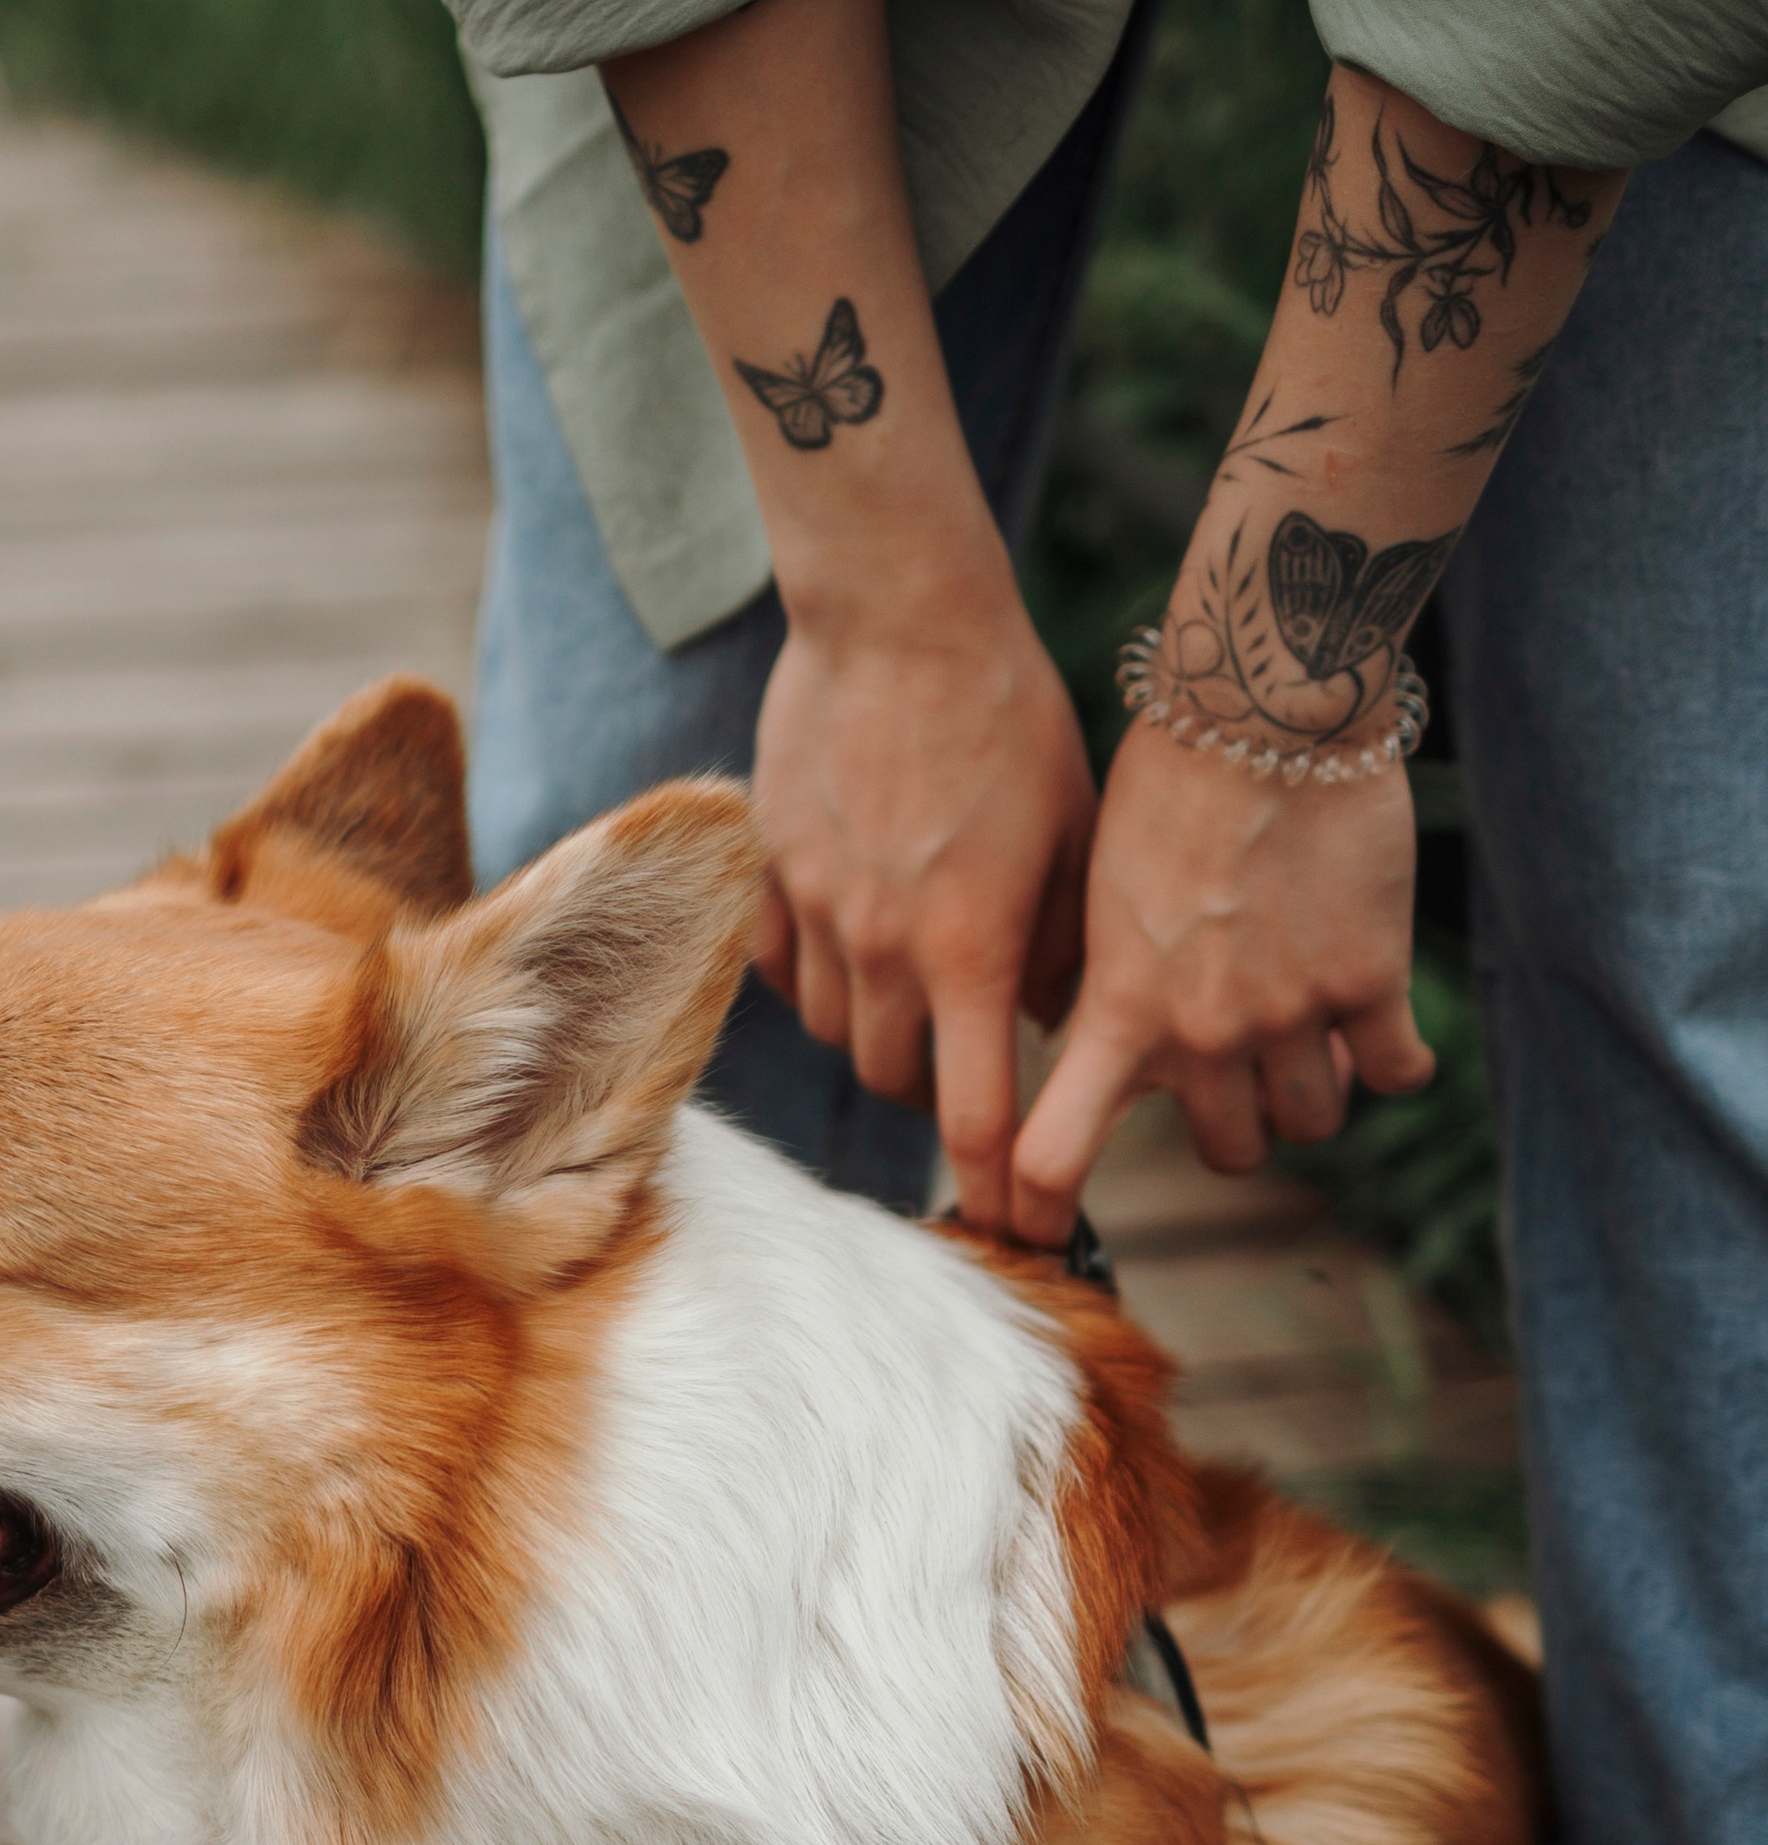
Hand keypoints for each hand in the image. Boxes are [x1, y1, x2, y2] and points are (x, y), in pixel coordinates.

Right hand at [751, 574, 1094, 1227]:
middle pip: (897, 1083)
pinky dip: (820, 981)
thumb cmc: (1010, 714)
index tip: (1020, 1229)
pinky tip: (854, 945)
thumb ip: (1066, 945)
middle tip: (970, 1071)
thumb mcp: (1076, 834)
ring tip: (919, 996)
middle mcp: (883, 948)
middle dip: (937, 1095)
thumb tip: (1061, 1024)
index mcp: (970, 948)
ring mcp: (814, 913)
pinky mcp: (768, 875)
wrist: (898, 616)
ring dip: (882, 1036)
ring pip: (839, 1032)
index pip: (974, 1118)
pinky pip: (785, 970)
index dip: (1000, 1190)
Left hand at [1007, 713, 1432, 1241]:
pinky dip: (1393, 1066)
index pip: (1052, 1156)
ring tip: (1308, 1043)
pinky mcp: (1371, 982)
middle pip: (1228, 1152)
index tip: (1031, 1238)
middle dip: (1233, 1125)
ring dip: (1310, 1095)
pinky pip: (1395, 1077)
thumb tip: (1087, 1046)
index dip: (1034, 1213)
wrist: (1265, 704)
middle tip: (1235, 1077)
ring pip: (1311, 1124)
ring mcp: (1290, 1015)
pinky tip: (1384, 1036)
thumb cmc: (1167, 778)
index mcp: (1117, 1011)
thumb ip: (1102, 983)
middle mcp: (1201, 1034)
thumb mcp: (1098, 889)